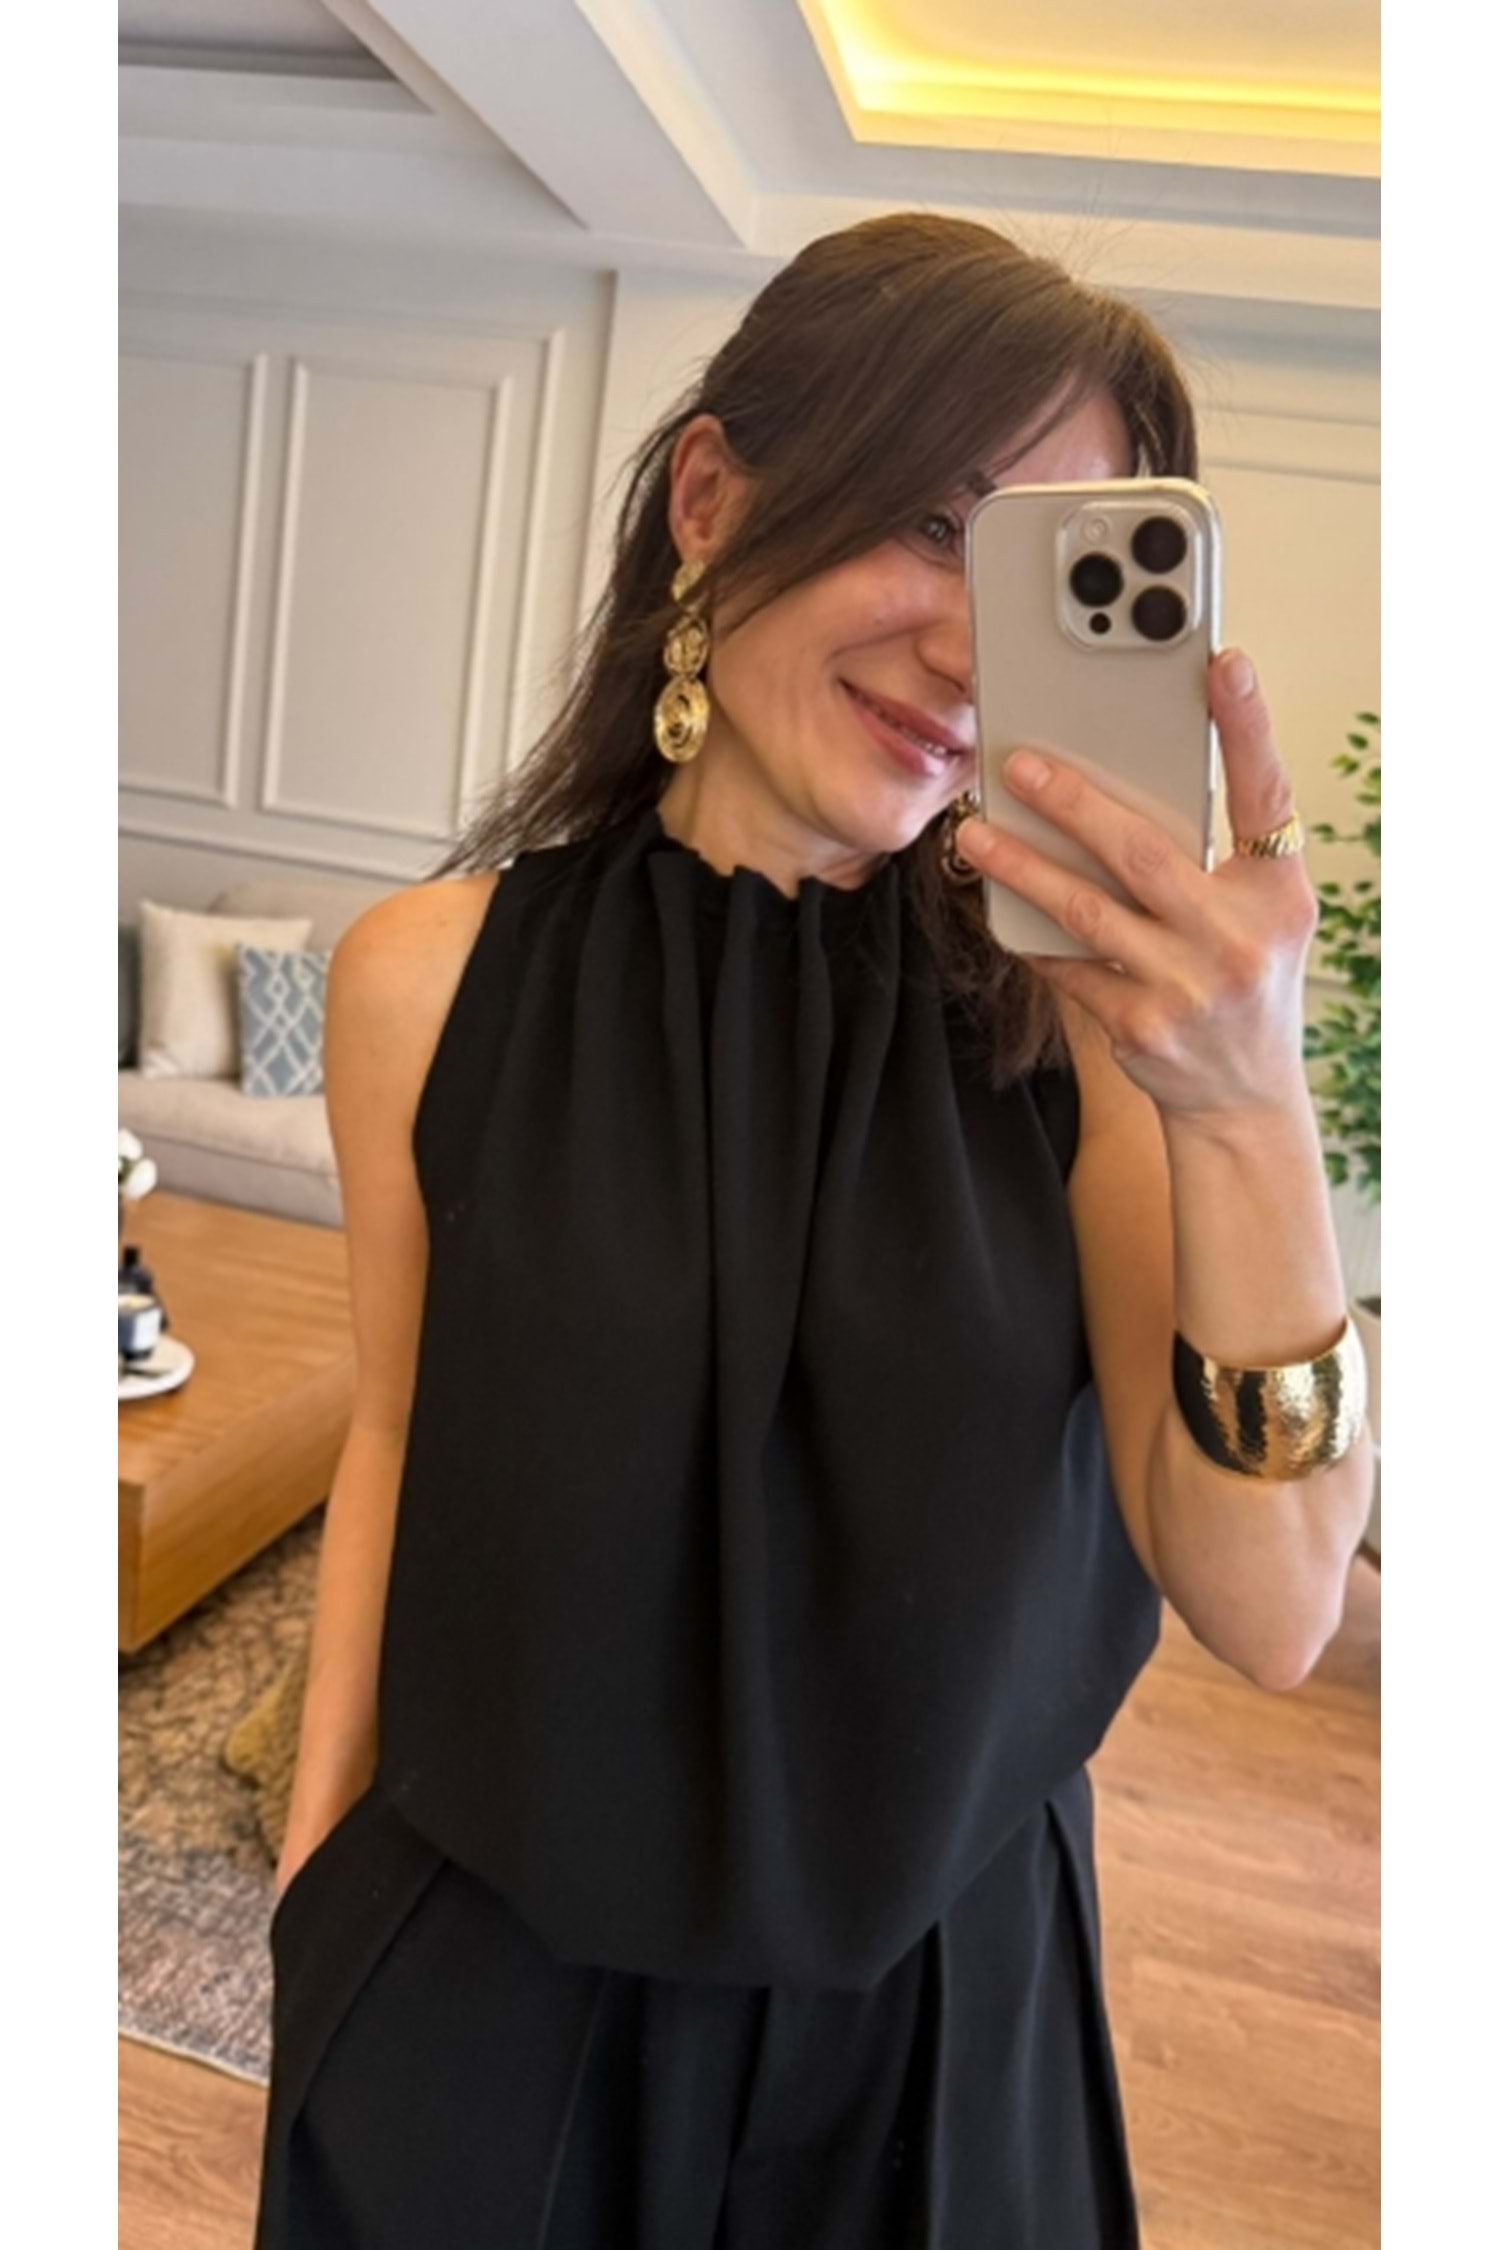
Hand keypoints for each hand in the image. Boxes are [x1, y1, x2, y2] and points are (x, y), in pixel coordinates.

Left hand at [952, 647, 1320, 1127]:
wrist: (1243, 1099)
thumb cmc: (1247, 984)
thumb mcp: (1263, 915)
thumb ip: (1222, 853)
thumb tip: (1134, 781)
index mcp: (1278, 893)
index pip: (1268, 794)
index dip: (1248, 727)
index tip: (1225, 663)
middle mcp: (1239, 937)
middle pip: (1146, 853)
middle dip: (1075, 804)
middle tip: (1019, 764)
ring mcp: (1188, 985)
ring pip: (1088, 910)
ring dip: (1024, 867)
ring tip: (976, 833)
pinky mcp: (1140, 1025)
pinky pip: (1069, 966)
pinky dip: (1030, 933)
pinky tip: (994, 902)